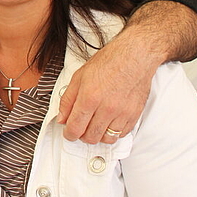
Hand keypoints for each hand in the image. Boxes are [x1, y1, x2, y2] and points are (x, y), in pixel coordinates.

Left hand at [57, 0, 196, 143]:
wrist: (134, 57)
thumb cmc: (107, 63)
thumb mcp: (79, 77)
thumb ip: (68, 99)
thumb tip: (62, 118)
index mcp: (89, 98)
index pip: (75, 128)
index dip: (69, 134)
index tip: (68, 132)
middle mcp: (106, 109)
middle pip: (90, 137)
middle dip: (82, 136)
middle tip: (81, 127)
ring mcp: (122, 113)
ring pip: (106, 139)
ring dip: (98, 135)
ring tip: (95, 125)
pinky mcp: (134, 115)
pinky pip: (121, 134)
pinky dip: (113, 132)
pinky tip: (109, 121)